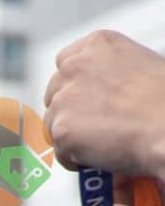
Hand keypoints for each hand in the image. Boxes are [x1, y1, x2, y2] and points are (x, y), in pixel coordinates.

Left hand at [43, 29, 164, 176]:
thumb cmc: (164, 102)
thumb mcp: (139, 66)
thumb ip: (110, 74)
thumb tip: (99, 94)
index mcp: (96, 44)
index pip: (65, 62)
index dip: (73, 86)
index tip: (82, 101)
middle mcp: (75, 66)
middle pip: (54, 93)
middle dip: (68, 111)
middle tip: (90, 128)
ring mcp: (65, 98)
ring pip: (53, 124)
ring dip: (72, 137)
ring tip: (102, 144)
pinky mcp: (62, 129)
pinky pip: (60, 153)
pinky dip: (76, 160)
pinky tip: (100, 157)